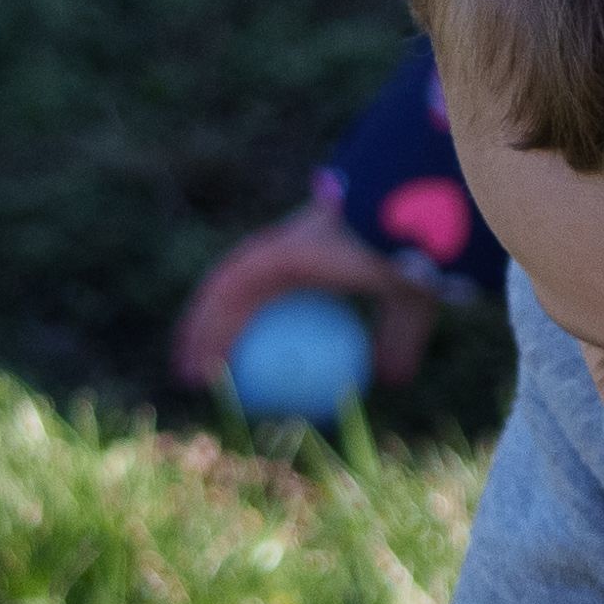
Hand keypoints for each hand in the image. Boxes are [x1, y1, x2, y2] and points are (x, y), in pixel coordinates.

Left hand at [170, 201, 444, 402]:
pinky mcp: (270, 254)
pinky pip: (231, 299)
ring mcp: (274, 250)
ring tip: (189, 374)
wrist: (413, 223)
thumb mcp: (409, 308)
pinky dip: (211, 329)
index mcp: (310, 257)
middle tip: (208, 376)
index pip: (267, 296)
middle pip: (237, 297)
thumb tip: (391, 380)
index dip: (249, 326)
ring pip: (224, 297)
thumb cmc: (414, 256)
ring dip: (200, 333)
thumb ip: (397, 340)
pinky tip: (203, 364)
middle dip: (213, 331)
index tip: (241, 364)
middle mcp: (284, 251)